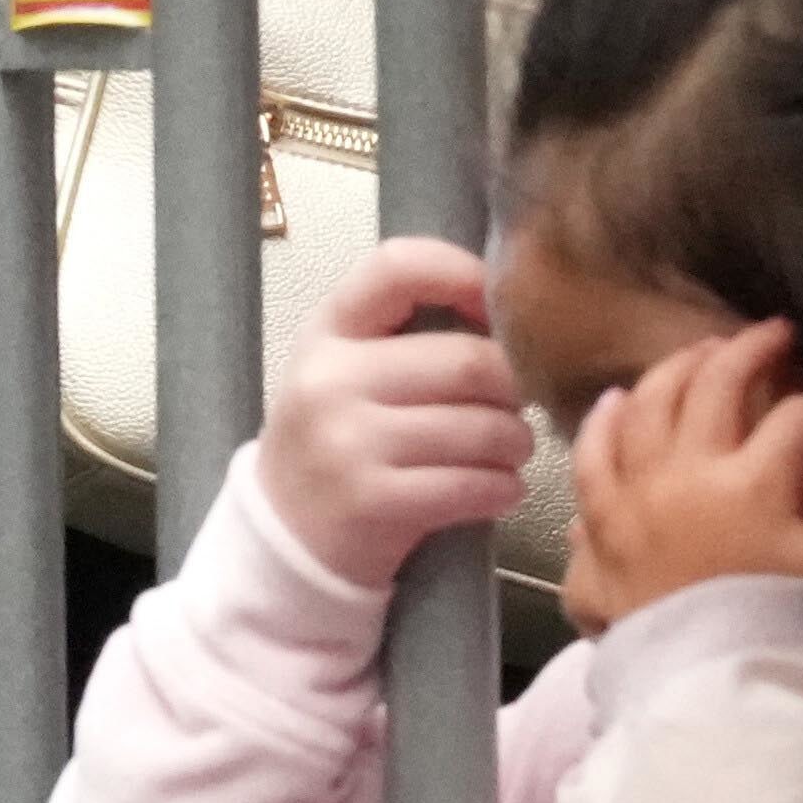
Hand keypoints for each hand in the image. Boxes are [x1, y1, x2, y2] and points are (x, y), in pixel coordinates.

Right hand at [251, 237, 534, 580]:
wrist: (284, 535)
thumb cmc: (334, 441)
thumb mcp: (344, 370)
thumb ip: (406, 334)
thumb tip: (509, 316)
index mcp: (327, 333)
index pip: (398, 268)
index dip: (463, 275)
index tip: (494, 310)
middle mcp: (331, 381)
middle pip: (468, 360)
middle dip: (514, 387)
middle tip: (518, 405)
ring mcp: (348, 443)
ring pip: (481, 427)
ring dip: (516, 443)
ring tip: (510, 450)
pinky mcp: (373, 502)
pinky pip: (472, 485)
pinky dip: (503, 489)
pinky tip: (498, 489)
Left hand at [562, 314, 802, 621]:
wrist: (721, 701)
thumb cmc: (795, 634)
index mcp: (754, 484)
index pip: (794, 415)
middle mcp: (686, 477)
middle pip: (713, 388)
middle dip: (748, 352)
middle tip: (770, 336)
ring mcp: (635, 499)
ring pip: (648, 406)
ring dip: (677, 369)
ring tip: (704, 354)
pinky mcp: (602, 528)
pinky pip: (592, 457)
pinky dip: (605, 421)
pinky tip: (618, 398)